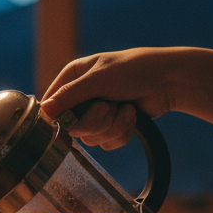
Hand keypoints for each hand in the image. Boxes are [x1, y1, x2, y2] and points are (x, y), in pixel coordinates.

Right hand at [40, 48, 180, 150]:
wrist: (169, 80)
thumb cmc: (134, 69)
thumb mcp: (98, 79)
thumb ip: (69, 95)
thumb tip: (44, 111)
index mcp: (73, 77)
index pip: (51, 104)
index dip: (59, 116)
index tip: (71, 119)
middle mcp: (82, 96)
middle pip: (72, 126)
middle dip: (95, 120)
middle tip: (108, 106)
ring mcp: (98, 112)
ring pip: (91, 138)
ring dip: (113, 125)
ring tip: (126, 108)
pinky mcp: (113, 126)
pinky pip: (107, 143)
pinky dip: (123, 131)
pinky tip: (132, 114)